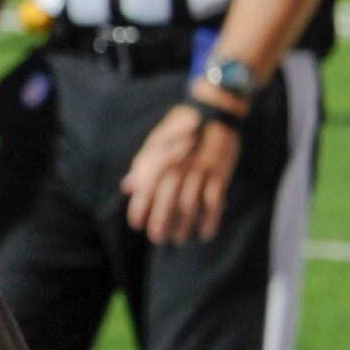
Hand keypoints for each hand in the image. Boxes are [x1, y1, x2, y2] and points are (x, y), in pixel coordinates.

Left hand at [121, 106, 238, 245]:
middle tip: (158, 238)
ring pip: (191, 204)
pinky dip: (210, 220)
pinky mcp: (221, 173)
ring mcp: (202, 169)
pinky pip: (215, 201)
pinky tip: (204, 233)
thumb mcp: (158, 140)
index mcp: (161, 156)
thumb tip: (127, 187)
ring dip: (184, 225)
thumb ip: (142, 164)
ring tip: (178, 238)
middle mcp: (179, 164)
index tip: (137, 224)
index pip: (146, 188)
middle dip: (161, 222)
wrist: (215, 110)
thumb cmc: (182, 127)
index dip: (140, 208)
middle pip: (168, 200)